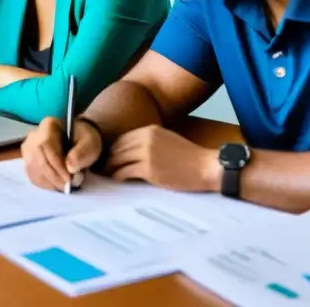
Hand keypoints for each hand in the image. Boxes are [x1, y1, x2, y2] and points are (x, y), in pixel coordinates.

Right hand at [22, 116, 102, 190]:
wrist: (78, 141)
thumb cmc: (83, 140)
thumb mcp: (90, 142)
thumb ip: (83, 153)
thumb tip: (70, 167)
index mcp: (48, 125)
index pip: (46, 146)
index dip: (56, 165)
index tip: (69, 179)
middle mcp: (33, 136)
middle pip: (37, 160)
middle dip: (54, 177)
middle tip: (69, 186)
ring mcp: (28, 149)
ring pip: (33, 170)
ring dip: (50, 182)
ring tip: (66, 185)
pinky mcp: (28, 161)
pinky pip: (33, 177)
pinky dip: (45, 184)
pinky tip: (57, 184)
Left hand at [102, 125, 219, 192]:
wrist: (206, 166)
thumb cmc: (189, 157)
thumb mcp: (167, 140)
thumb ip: (149, 142)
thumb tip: (130, 151)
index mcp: (150, 130)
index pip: (122, 138)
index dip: (113, 149)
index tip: (109, 157)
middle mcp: (145, 139)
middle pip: (117, 148)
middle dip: (109, 158)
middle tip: (104, 168)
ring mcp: (147, 154)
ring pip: (118, 159)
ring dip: (110, 168)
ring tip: (108, 175)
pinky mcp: (149, 169)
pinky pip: (125, 172)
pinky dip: (118, 176)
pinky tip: (117, 180)